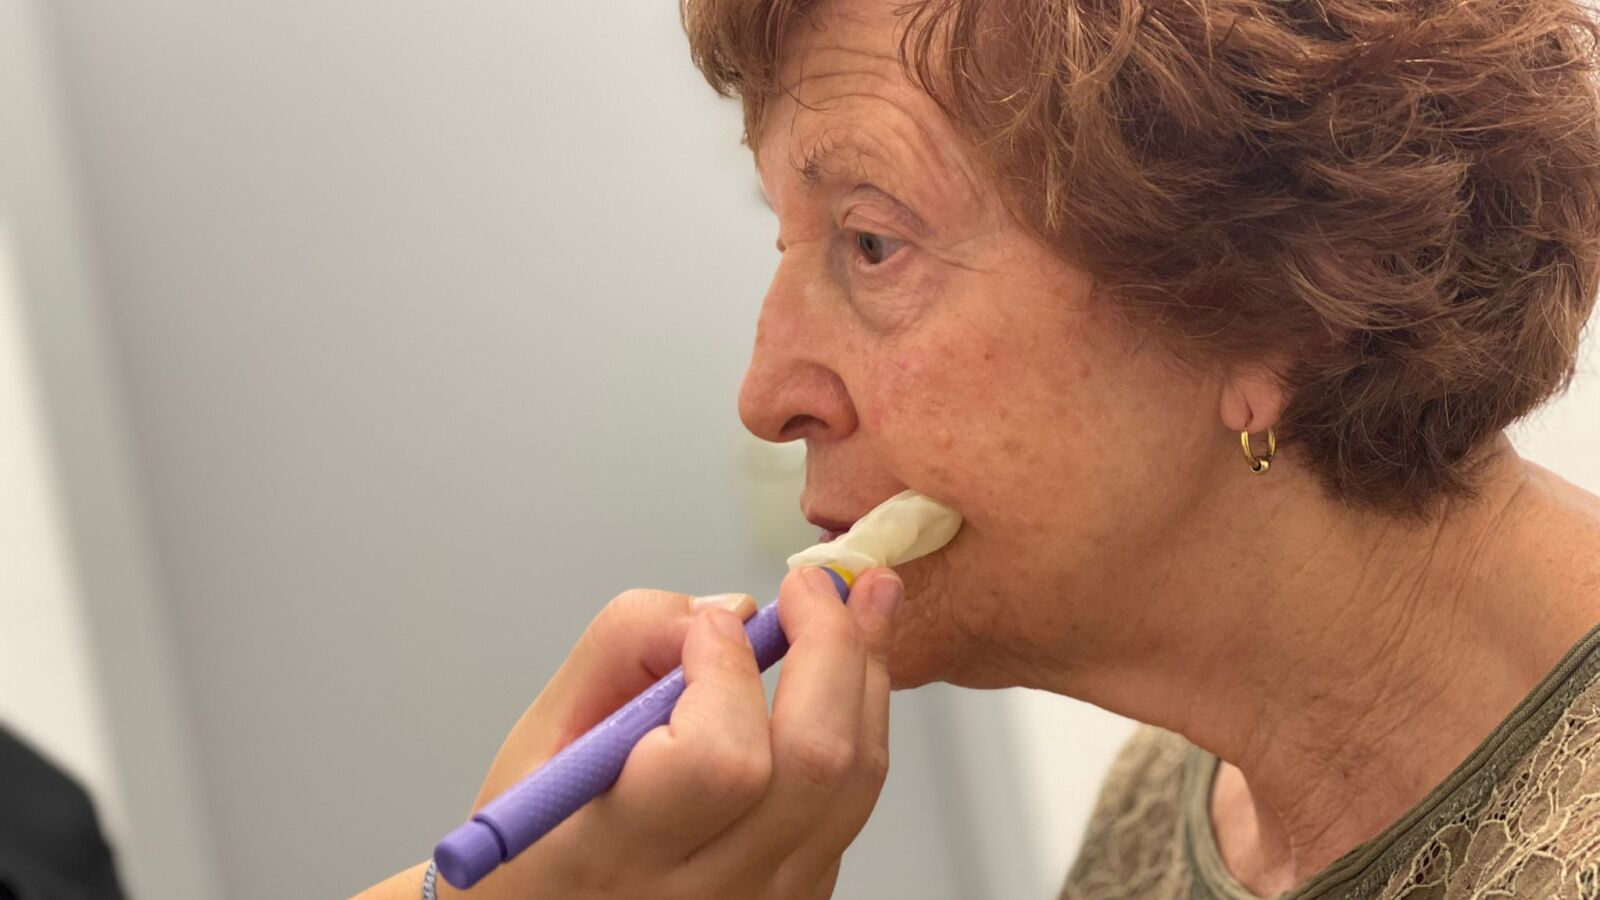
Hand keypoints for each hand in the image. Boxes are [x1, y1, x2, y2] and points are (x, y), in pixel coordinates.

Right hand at [420, 565, 902, 899]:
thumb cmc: (540, 835)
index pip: (718, 760)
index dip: (728, 673)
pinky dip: (855, 726)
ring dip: (864, 676)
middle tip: (812, 584)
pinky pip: (850, 807)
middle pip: (815, 761)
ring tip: (861, 603)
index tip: (707, 627)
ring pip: (852, 780)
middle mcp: (703, 893)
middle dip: (832, 648)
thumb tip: (725, 610)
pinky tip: (842, 677)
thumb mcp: (540, 739)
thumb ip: (620, 650)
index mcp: (616, 853)